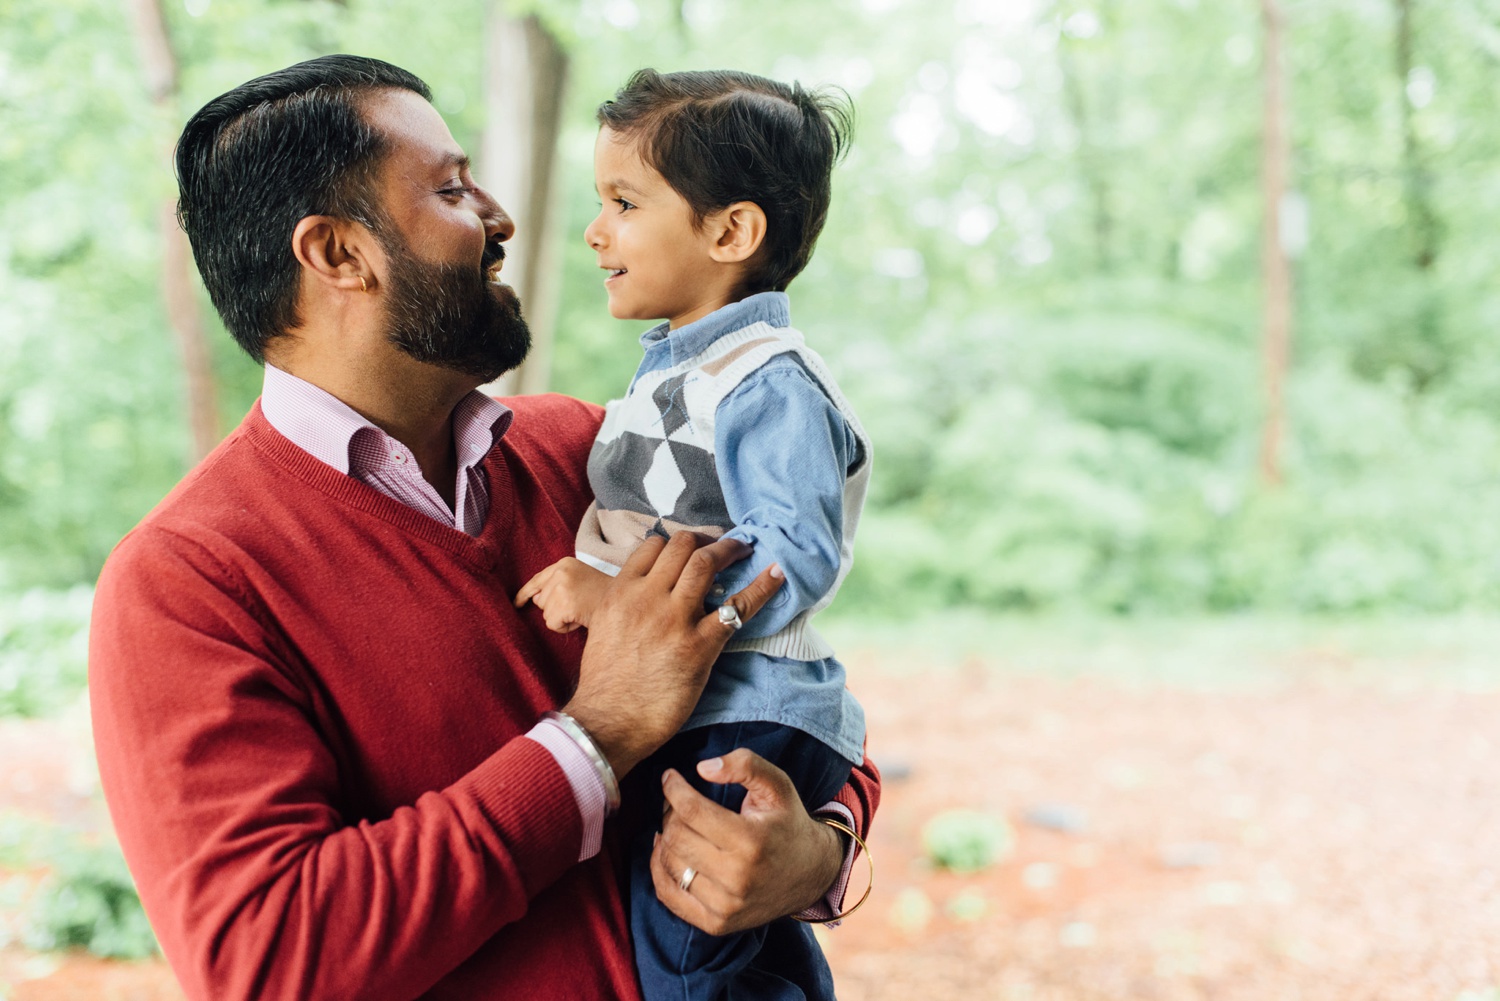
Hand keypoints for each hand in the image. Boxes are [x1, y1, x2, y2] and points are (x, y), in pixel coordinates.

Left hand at [515, 557, 611, 632]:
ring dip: (562, 618)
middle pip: (540, 600)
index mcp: (564, 563)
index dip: (525, 593)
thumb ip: (556, 585)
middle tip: (579, 606)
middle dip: (556, 608)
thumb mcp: (580, 580)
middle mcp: (561, 571)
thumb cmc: (604, 596)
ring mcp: (562, 587)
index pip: (536, 579)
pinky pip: (552, 624)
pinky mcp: (565, 604)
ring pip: (546, 613)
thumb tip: (534, 599)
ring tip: (581, 611)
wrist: (626, 603)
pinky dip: (564, 627)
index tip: (517, 603)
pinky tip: (579, 620)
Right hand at [561, 534, 782, 777]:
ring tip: (745, 550)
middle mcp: (647, 597)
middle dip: (708, 540)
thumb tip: (644, 594)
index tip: (693, 547)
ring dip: (731, 550)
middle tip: (723, 547)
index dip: (677, 541)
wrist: (608, 721)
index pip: (653, 545)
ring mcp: (675, 619)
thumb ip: (624, 603)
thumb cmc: (605, 683)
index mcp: (621, 592)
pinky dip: (761, 587)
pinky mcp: (699, 645)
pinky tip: (777, 574)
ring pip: (706, 563)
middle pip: (683, 545)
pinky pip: (737, 607)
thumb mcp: (603, 627)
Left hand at [648, 748, 843, 935]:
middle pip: (676, 837)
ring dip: (664, 839)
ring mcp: (726, 906)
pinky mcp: (716, 924)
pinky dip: (660, 870)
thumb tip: (702, 768)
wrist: (811, 875)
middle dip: (669, 812)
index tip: (670, 776)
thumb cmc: (787, 823)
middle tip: (676, 803)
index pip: (691, 811)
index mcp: (752, 841)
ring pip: (669, 864)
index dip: (673, 789)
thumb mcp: (778, 785)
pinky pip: (668, 896)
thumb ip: (745, 765)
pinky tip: (668, 852)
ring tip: (675, 825)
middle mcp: (738, 878)